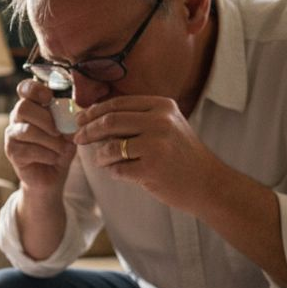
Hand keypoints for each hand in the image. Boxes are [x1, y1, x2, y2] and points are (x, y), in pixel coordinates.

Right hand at [4, 79, 76, 196]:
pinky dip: (46, 154)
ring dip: (50, 141)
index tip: (49, 98)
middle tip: (59, 132)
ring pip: (27, 130)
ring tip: (61, 149)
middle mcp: (17, 118)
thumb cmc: (59, 149)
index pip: (25, 88)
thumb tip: (72, 113)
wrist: (52, 176)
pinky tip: (53, 158)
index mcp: (32, 106)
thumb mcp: (69, 131)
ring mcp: (12, 135)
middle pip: (23, 108)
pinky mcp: (12, 152)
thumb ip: (69, 119)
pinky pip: (28, 149)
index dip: (35, 89)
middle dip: (46, 119)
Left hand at [72, 95, 219, 213]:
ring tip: (101, 160)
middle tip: (77, 138)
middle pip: (109, 121)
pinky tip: (117, 172)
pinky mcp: (150, 169)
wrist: (209, 183)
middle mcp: (159, 122)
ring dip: (100, 155)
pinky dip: (112, 171)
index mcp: (162, 106)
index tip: (80, 119)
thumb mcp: (168, 125)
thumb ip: (139, 118)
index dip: (94, 111)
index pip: (118, 104)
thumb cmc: (183, 155)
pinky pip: (117, 169)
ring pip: (110, 147)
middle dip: (88, 130)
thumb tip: (95, 117)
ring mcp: (155, 145)